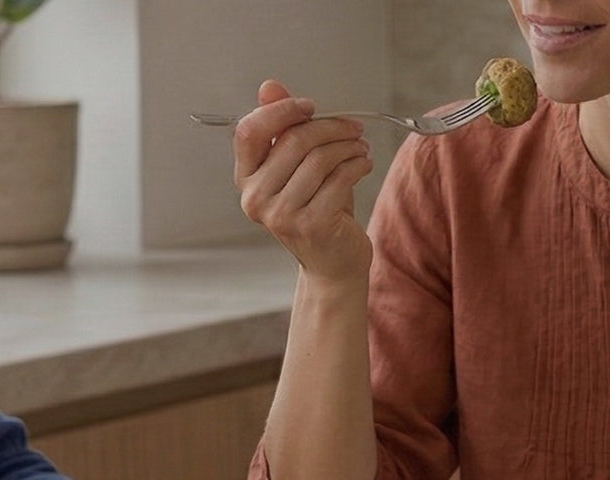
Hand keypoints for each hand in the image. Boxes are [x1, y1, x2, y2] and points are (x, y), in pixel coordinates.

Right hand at [234, 79, 375, 286]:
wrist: (333, 263)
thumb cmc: (316, 208)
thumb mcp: (297, 167)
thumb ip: (283, 127)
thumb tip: (270, 86)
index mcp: (245, 178)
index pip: (249, 131)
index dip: (281, 111)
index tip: (310, 107)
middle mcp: (255, 198)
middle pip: (293, 140)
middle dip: (330, 127)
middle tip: (353, 128)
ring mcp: (280, 214)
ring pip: (319, 158)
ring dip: (348, 146)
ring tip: (361, 148)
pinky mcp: (311, 225)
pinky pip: (339, 178)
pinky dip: (358, 165)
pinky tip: (364, 165)